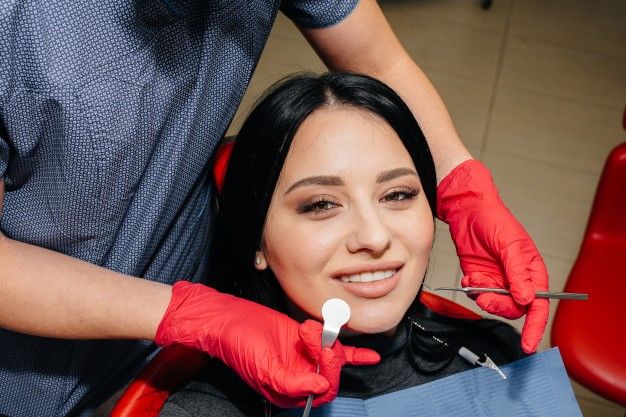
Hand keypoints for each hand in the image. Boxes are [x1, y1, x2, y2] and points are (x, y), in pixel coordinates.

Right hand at [155, 281, 379, 406]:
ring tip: (307, 328)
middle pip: (331, 375)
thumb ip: (291, 382)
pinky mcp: (306, 343)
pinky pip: (337, 351)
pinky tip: (371, 357)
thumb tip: (320, 386)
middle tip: (312, 334)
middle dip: (326, 354)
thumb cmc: (239, 345)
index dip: (326, 372)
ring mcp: (304, 359)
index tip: (320, 349)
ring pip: (333, 358)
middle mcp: (300, 378)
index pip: (322, 391)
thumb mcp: (263, 368)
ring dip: (326, 341)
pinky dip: (355, 355)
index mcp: (288, 392)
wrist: (228, 319)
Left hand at [436, 160, 548, 352]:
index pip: (538, 306)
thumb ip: (518, 274)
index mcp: (532, 272)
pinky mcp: (480, 279)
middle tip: (485, 295)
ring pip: (494, 304)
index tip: (528, 344)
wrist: (468, 211)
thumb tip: (525, 299)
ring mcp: (498, 281)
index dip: (535, 327)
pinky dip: (472, 290)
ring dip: (482, 296)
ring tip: (475, 280)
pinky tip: (469, 277)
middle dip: (497, 305)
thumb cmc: (495, 221)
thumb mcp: (509, 245)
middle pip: (514, 309)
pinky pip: (478, 295)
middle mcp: (517, 280)